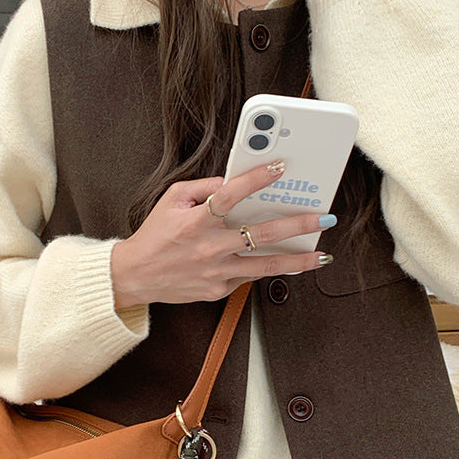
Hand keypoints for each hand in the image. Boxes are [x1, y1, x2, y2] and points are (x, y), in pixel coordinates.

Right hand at [111, 162, 333, 307]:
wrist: (135, 277)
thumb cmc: (154, 236)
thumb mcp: (172, 200)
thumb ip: (203, 189)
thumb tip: (232, 183)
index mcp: (197, 221)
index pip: (230, 196)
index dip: (256, 180)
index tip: (279, 168)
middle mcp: (210, 248)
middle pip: (262, 236)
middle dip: (297, 225)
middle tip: (323, 218)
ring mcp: (216, 272)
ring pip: (264, 267)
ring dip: (296, 261)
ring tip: (320, 256)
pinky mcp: (217, 290)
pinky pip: (245, 277)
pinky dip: (262, 269)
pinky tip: (281, 264)